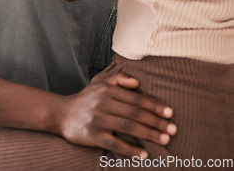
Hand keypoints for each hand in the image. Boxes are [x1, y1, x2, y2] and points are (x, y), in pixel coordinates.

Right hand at [57, 73, 175, 158]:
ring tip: (165, 140)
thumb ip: (118, 80)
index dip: (154, 105)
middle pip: (135, 113)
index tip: (169, 113)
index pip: (136, 98)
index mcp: (108, 90)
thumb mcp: (99, 84)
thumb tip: (137, 83)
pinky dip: (130, 149)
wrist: (60, 113)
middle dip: (156, 121)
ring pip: (128, 127)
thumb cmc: (85, 99)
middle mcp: (104, 103)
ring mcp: (98, 120)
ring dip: (149, 134)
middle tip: (173, 129)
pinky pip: (115, 143)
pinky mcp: (92, 135)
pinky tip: (143, 154)